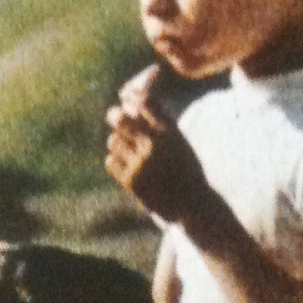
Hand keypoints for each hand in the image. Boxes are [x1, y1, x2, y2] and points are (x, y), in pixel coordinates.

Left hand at [105, 65, 209, 223]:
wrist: (192, 204)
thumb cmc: (185, 170)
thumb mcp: (179, 141)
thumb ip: (159, 123)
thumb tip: (130, 102)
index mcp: (170, 132)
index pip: (145, 102)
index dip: (133, 98)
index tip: (128, 100)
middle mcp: (155, 145)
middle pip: (121, 119)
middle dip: (115, 115)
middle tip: (113, 116)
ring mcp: (142, 163)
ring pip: (114, 141)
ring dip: (117, 143)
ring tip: (128, 151)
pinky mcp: (132, 181)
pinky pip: (111, 162)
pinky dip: (115, 162)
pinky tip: (127, 166)